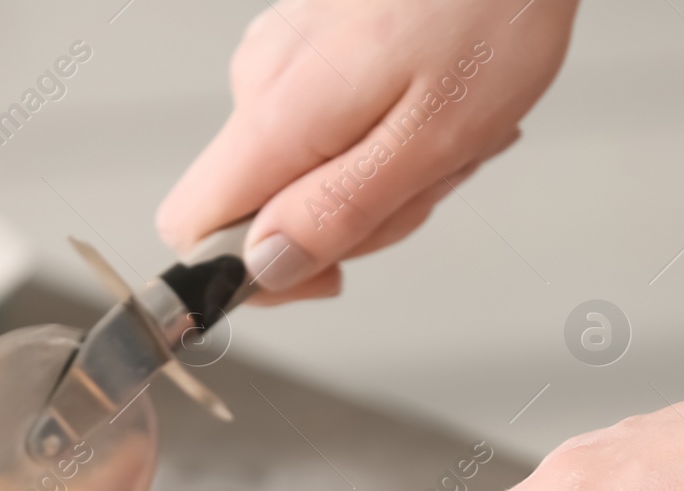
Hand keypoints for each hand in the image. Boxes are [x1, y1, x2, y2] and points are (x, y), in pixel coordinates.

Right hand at [157, 0, 578, 303]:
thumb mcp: (429, 141)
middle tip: (427, 175)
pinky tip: (435, 101)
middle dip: (353, 218)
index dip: (252, 272)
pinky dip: (389, 133)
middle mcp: (260, 83)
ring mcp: (284, 58)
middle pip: (265, 208)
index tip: (328, 269)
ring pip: (307, 169)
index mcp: (276, 117)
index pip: (192, 228)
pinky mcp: (312, 45)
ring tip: (445, 129)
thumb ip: (338, 212)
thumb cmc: (491, 13)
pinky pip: (331, 126)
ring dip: (384, 174)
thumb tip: (266, 268)